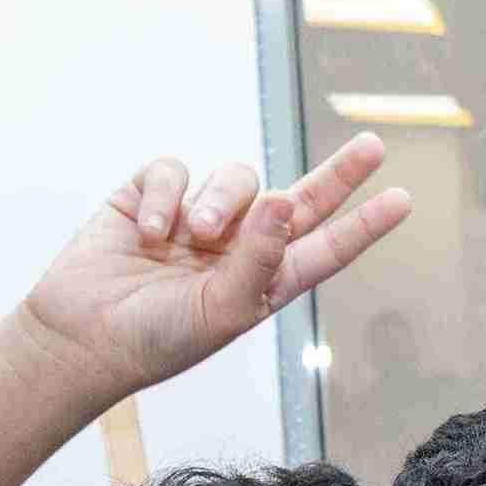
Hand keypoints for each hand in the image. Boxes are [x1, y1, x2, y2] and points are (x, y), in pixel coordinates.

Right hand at [11, 133, 411, 399]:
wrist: (82, 336)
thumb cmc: (159, 339)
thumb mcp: (223, 310)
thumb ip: (261, 258)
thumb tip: (289, 201)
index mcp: (266, 280)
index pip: (326, 247)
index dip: (363, 224)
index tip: (403, 199)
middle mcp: (240, 246)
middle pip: (300, 198)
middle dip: (338, 174)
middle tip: (375, 147)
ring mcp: (196, 218)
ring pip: (234, 176)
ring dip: (219, 201)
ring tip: (193, 235)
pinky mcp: (150, 195)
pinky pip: (174, 169)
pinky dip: (164, 197)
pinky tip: (148, 232)